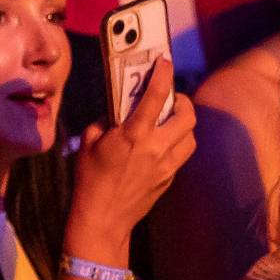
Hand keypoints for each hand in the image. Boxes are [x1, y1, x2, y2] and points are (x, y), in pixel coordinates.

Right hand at [67, 56, 197, 242]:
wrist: (103, 219)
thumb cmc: (90, 179)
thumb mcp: (89, 142)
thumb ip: (105, 121)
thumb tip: (117, 110)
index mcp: (134, 134)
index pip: (155, 95)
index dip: (164, 73)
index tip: (165, 60)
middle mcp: (156, 148)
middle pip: (188, 115)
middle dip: (182, 101)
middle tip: (171, 98)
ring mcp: (166, 165)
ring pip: (191, 136)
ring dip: (184, 124)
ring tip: (170, 120)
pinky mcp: (169, 178)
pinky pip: (182, 154)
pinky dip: (177, 143)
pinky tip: (162, 143)